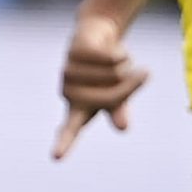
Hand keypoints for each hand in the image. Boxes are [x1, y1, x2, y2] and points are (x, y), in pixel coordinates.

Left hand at [53, 11, 150, 158]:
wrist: (101, 34)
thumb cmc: (110, 72)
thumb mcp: (119, 96)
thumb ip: (118, 111)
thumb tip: (123, 128)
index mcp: (78, 111)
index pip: (69, 131)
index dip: (63, 144)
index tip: (56, 157)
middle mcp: (70, 94)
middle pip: (111, 97)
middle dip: (130, 84)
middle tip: (135, 73)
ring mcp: (69, 71)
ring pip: (113, 74)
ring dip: (125, 65)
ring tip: (115, 60)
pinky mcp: (75, 50)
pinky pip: (111, 57)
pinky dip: (121, 51)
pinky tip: (111, 46)